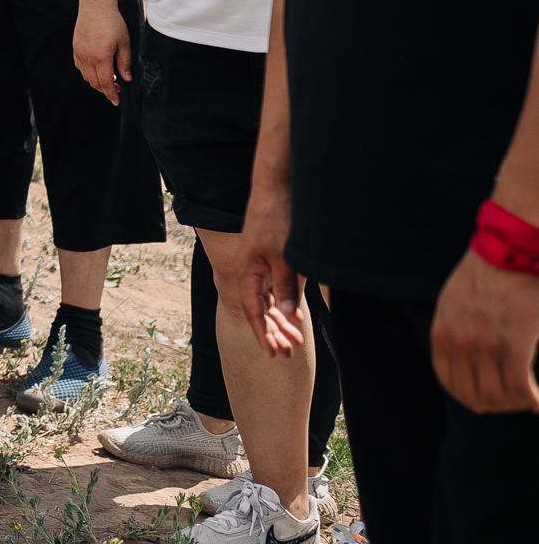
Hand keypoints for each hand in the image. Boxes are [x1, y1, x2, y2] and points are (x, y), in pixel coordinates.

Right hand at [72, 1, 132, 104]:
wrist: (95, 6)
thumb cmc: (112, 22)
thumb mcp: (124, 42)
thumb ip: (125, 62)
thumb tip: (126, 78)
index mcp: (102, 57)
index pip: (106, 82)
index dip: (111, 94)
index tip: (116, 101)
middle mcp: (88, 57)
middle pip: (95, 82)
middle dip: (105, 89)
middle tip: (116, 89)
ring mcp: (80, 53)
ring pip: (86, 76)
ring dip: (96, 82)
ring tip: (108, 79)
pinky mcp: (76, 48)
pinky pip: (80, 67)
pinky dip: (87, 73)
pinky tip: (95, 70)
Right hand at [237, 181, 305, 356]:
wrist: (277, 190)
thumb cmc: (277, 221)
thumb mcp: (284, 257)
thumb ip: (286, 287)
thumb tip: (290, 316)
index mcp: (248, 272)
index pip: (254, 311)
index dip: (264, 333)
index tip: (275, 353)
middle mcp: (251, 271)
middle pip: (260, 309)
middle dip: (274, 332)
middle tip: (289, 353)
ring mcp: (261, 265)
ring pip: (269, 300)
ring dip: (281, 320)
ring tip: (295, 339)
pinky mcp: (272, 258)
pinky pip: (275, 289)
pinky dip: (284, 304)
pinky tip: (295, 314)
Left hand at [434, 246, 538, 412]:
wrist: (509, 250)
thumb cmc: (489, 275)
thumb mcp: (455, 302)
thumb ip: (455, 329)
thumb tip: (468, 358)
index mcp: (443, 333)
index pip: (451, 383)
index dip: (472, 398)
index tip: (492, 400)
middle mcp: (459, 342)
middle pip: (475, 396)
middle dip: (498, 405)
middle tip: (518, 401)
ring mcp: (485, 344)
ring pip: (500, 396)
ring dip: (518, 403)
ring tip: (531, 397)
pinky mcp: (513, 343)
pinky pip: (521, 388)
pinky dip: (534, 400)